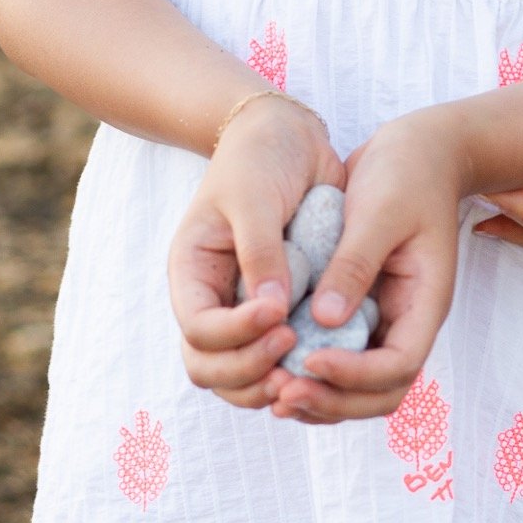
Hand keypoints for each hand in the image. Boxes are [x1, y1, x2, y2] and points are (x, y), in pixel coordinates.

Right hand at [168, 93, 343, 407]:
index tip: (280, 316)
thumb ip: (260, 252)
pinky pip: (279, 357)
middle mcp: (214, 301)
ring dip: (271, 383)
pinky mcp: (282, 311)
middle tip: (294, 358)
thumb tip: (272, 311)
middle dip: (249, 373)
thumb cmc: (261, 159)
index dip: (236, 334)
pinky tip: (328, 360)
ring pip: (242, 375)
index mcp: (193, 274)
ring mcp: (245, 310)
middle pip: (212, 367)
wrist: (288, 138)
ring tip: (310, 372)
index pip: (200, 330)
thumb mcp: (254, 196)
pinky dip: (297, 368)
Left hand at [265, 107, 465, 426]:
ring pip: (357, 386)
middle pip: (379, 393)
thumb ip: (354, 264)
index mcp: (424, 301)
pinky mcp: (360, 306)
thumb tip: (323, 319)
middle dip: (332, 401)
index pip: (398, 365)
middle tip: (282, 394)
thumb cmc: (408, 172)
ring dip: (318, 396)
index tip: (310, 358)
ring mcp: (384, 317)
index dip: (354, 375)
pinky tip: (273, 364)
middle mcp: (406, 319)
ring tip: (273, 392)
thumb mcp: (380, 211)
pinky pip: (338, 355)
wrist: (419, 148)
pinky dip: (310, 372)